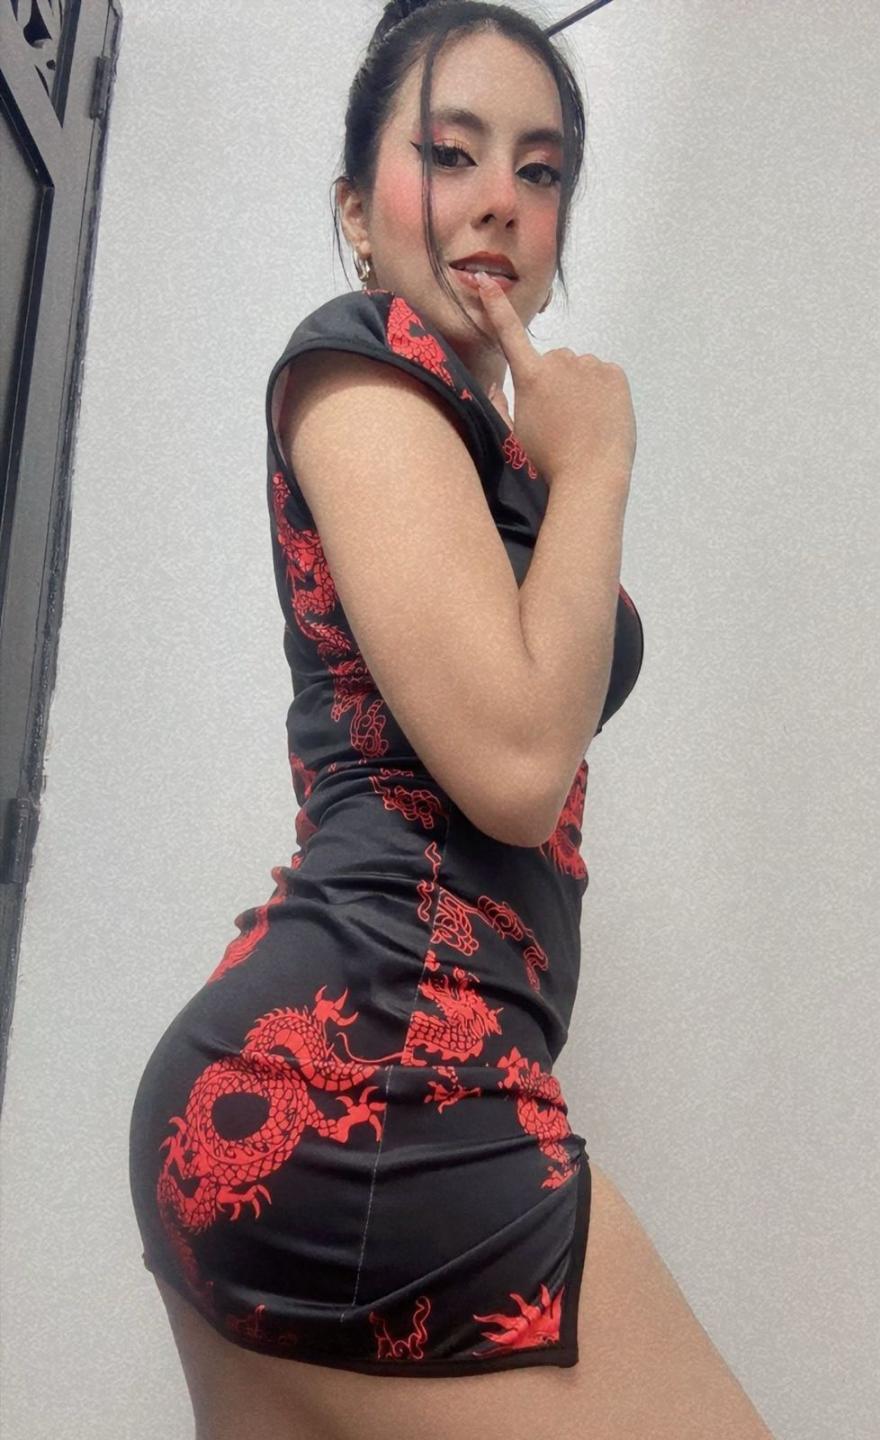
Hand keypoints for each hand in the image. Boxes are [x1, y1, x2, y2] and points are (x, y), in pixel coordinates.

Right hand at [476, 273, 635, 486]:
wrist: (591, 475)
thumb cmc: (548, 462)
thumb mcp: (514, 436)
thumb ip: (501, 405)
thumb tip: (491, 386)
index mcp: (530, 377)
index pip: (509, 335)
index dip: (496, 307)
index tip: (487, 282)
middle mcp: (559, 363)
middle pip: (554, 361)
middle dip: (556, 380)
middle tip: (561, 418)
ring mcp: (590, 366)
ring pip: (581, 370)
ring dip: (581, 387)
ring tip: (583, 422)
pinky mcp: (615, 374)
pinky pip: (605, 376)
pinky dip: (603, 391)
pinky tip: (600, 417)